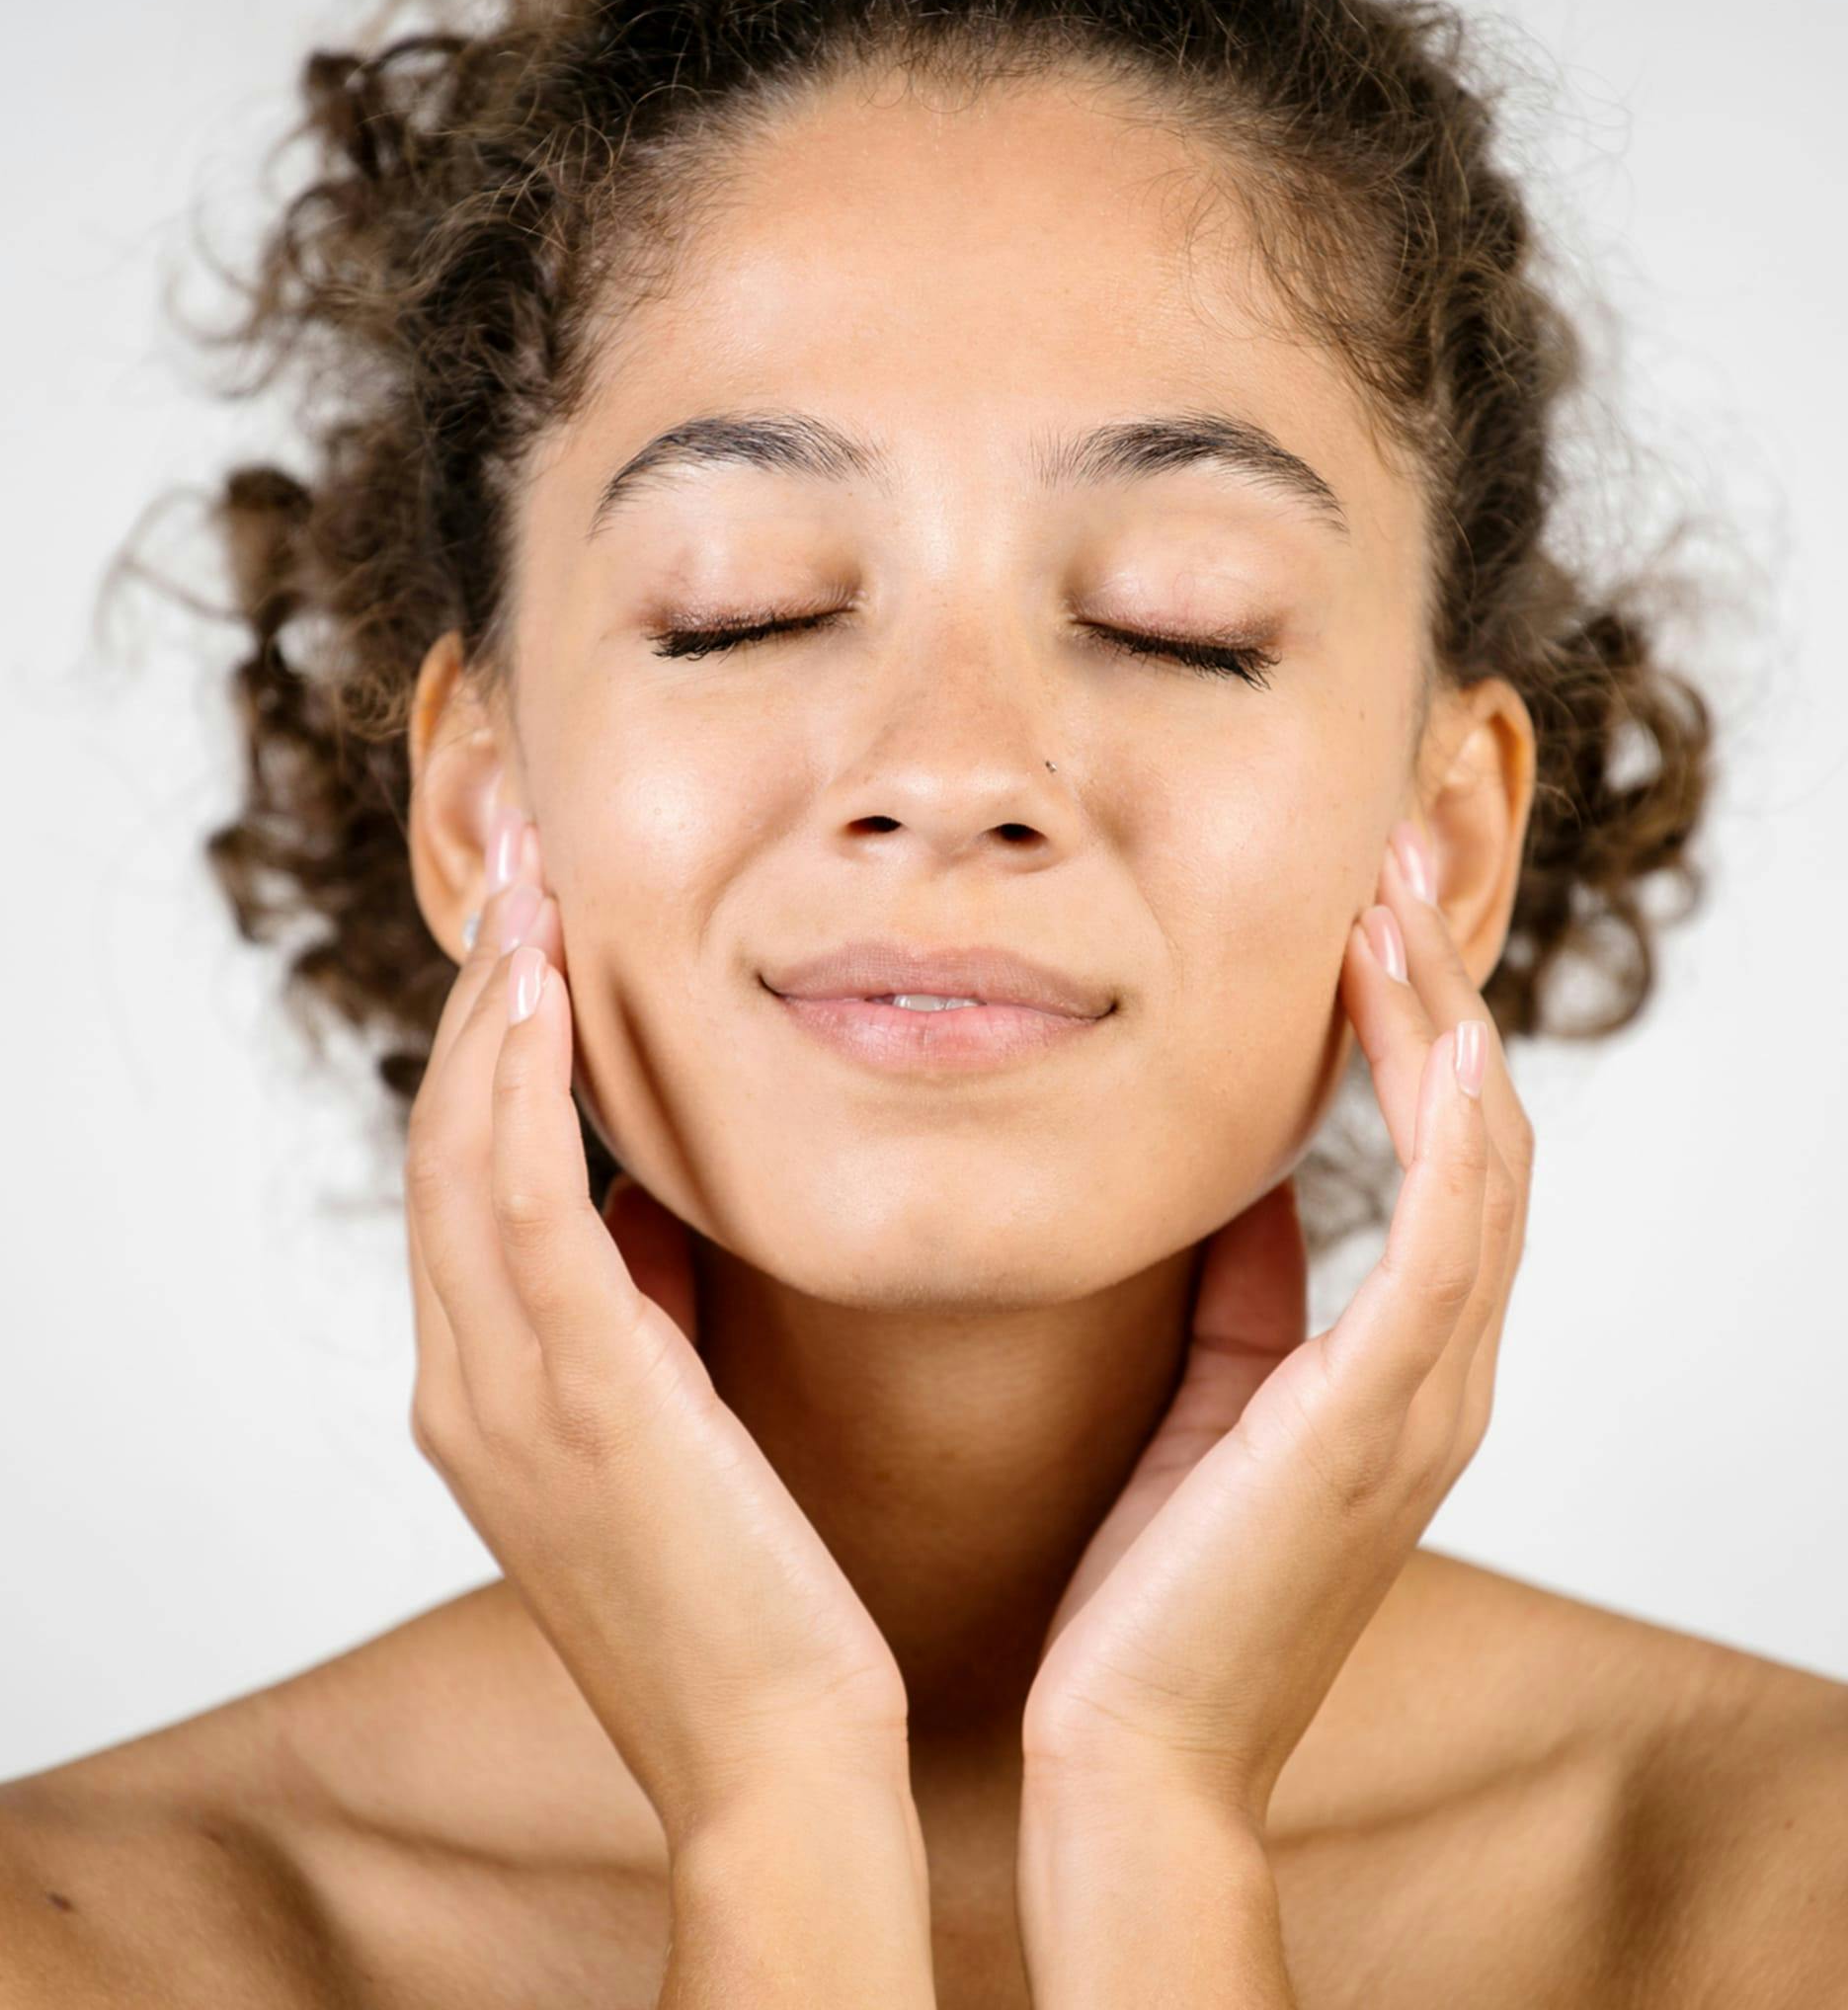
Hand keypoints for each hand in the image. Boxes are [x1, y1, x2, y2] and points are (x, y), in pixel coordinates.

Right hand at [404, 804, 908, 1842]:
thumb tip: (655, 1214)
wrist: (783, 1753)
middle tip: (521, 871)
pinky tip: (549, 988)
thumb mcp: (674, 1430)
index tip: (535, 937)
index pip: (464, 1186)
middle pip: (440, 1146)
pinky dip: (516, 1084)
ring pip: (456, 1153)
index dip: (486, 1054)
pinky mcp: (573, 1394)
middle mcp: (466, 1386)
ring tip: (530, 891)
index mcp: (491, 1396)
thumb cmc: (758, 1594)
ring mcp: (501, 1393)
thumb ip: (643, 1320)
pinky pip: (517, 1201)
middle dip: (476, 1000)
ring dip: (490, 1010)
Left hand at [1020, 823, 1532, 1833]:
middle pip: (1481, 1133)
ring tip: (1394, 896)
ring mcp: (1426, 1398)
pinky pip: (1450, 1241)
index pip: (1441, 1159)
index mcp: (1396, 1368)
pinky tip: (1428, 1024)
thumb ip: (1240, 1292)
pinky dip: (1451, 1126)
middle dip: (1440, 989)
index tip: (1362, 912)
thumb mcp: (1204, 1399)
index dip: (1415, 1028)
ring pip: (1481, 1163)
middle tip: (1393, 859)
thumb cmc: (1150, 1584)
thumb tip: (1234, 1182)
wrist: (1127, 1750)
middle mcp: (1438, 1372)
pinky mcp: (1380, 1420)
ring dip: (1443, 1021)